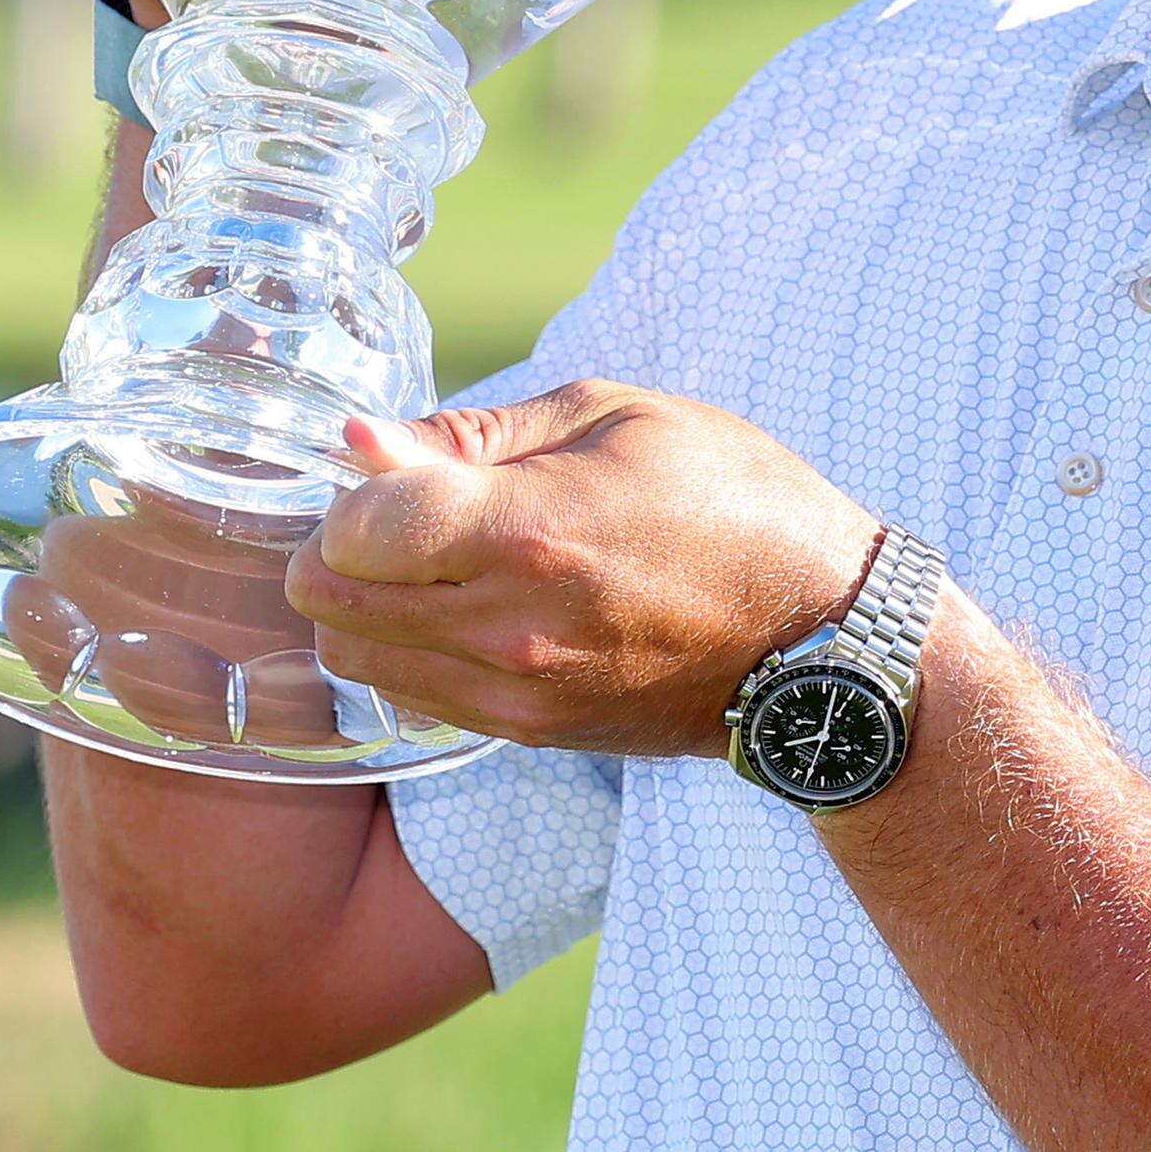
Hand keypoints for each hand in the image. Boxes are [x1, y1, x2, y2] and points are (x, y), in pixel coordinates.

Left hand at [285, 384, 881, 756]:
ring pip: (355, 657)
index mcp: (529, 532)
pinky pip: (412, 694)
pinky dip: (409, 651)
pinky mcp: (527, 733)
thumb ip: (474, 433)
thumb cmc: (733, 500)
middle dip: (341, 549)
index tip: (397, 469)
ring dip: (366, 605)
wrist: (822, 637)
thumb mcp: (615, 418)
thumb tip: (360, 439)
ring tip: (437, 564)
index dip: (355, 490)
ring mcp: (515, 693)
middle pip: (328, 601)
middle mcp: (508, 626)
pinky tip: (470, 610)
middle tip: (403, 514)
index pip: (352, 529)